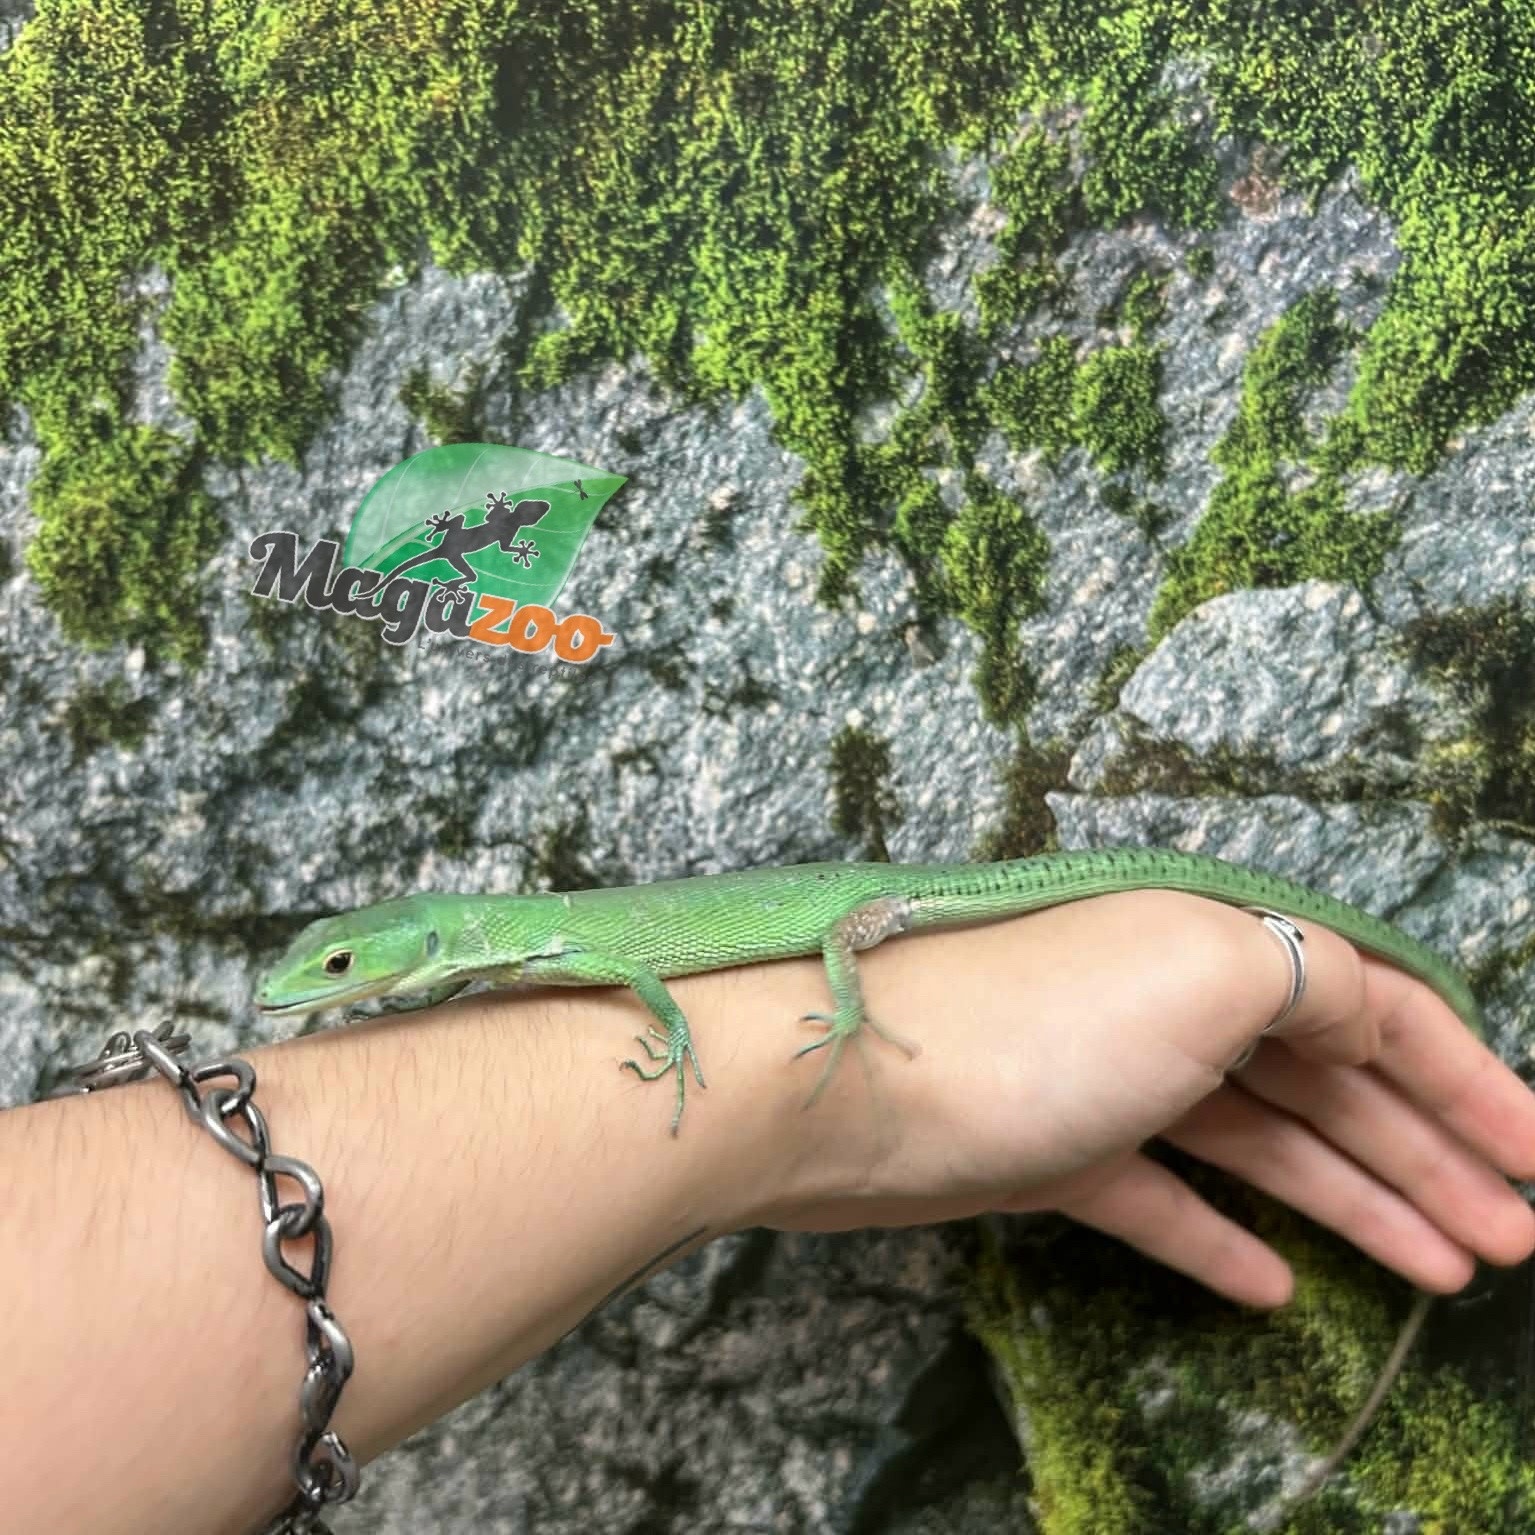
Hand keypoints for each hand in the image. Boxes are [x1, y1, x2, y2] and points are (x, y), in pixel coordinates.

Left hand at [763, 890, 1534, 1307]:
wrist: (850, 1085)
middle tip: (1513, 1242)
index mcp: (1216, 944)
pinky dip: (1219, 1240)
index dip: (1469, 1081)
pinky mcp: (1054, 1155)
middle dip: (1426, 1155)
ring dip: (1351, 1204)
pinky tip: (1277, 1292)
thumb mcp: (1206, 969)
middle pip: (1327, 1082)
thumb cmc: (1041, 1020)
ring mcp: (1111, 1083)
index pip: (1372, 1006)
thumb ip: (1310, 976)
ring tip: (1447, 1274)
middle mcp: (1170, 1002)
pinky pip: (1161, 1199)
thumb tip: (1360, 1004)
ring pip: (1261, 1146)